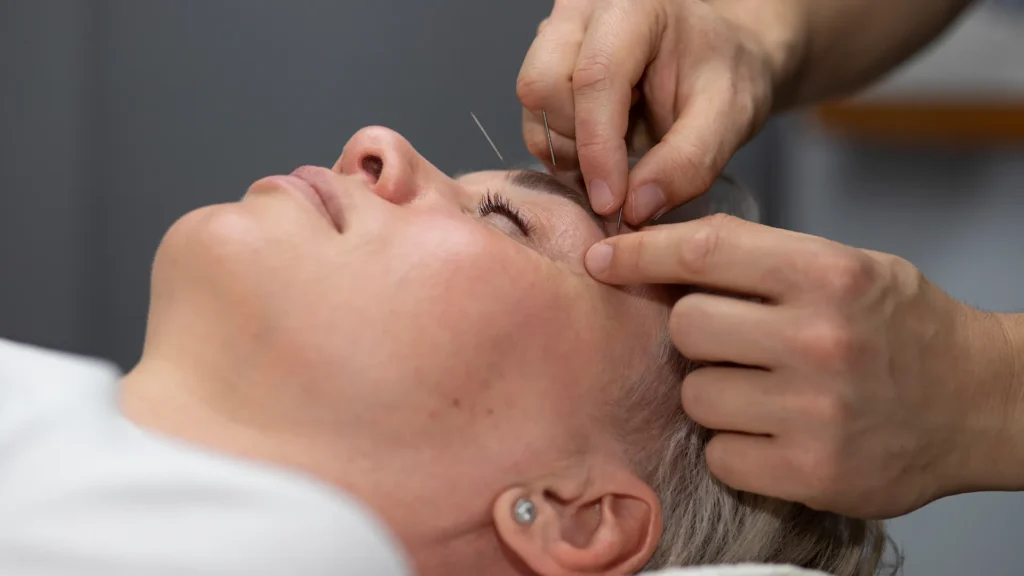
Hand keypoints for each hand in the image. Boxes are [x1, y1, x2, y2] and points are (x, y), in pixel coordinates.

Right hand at [517, 0, 786, 223]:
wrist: (716, 60)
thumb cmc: (723, 74)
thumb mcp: (729, 118)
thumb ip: (689, 162)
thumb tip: (635, 207)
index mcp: (632, 6)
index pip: (595, 77)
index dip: (598, 148)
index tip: (612, 202)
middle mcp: (581, 13)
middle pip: (543, 86)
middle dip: (578, 143)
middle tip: (622, 170)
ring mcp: (556, 36)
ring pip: (533, 109)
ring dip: (570, 150)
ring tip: (619, 157)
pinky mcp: (545, 66)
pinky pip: (535, 121)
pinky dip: (564, 151)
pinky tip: (603, 151)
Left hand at [584, 215, 1020, 518]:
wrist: (979, 402)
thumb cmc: (900, 326)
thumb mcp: (845, 266)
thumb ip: (759, 258)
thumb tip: (657, 250)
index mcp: (827, 273)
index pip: (702, 251)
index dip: (639, 252)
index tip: (603, 257)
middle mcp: (819, 338)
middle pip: (685, 326)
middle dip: (698, 333)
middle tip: (738, 342)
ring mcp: (814, 410)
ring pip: (696, 395)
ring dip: (718, 393)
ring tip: (768, 391)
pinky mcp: (810, 473)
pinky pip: (719, 453)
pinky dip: (736, 446)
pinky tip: (777, 433)